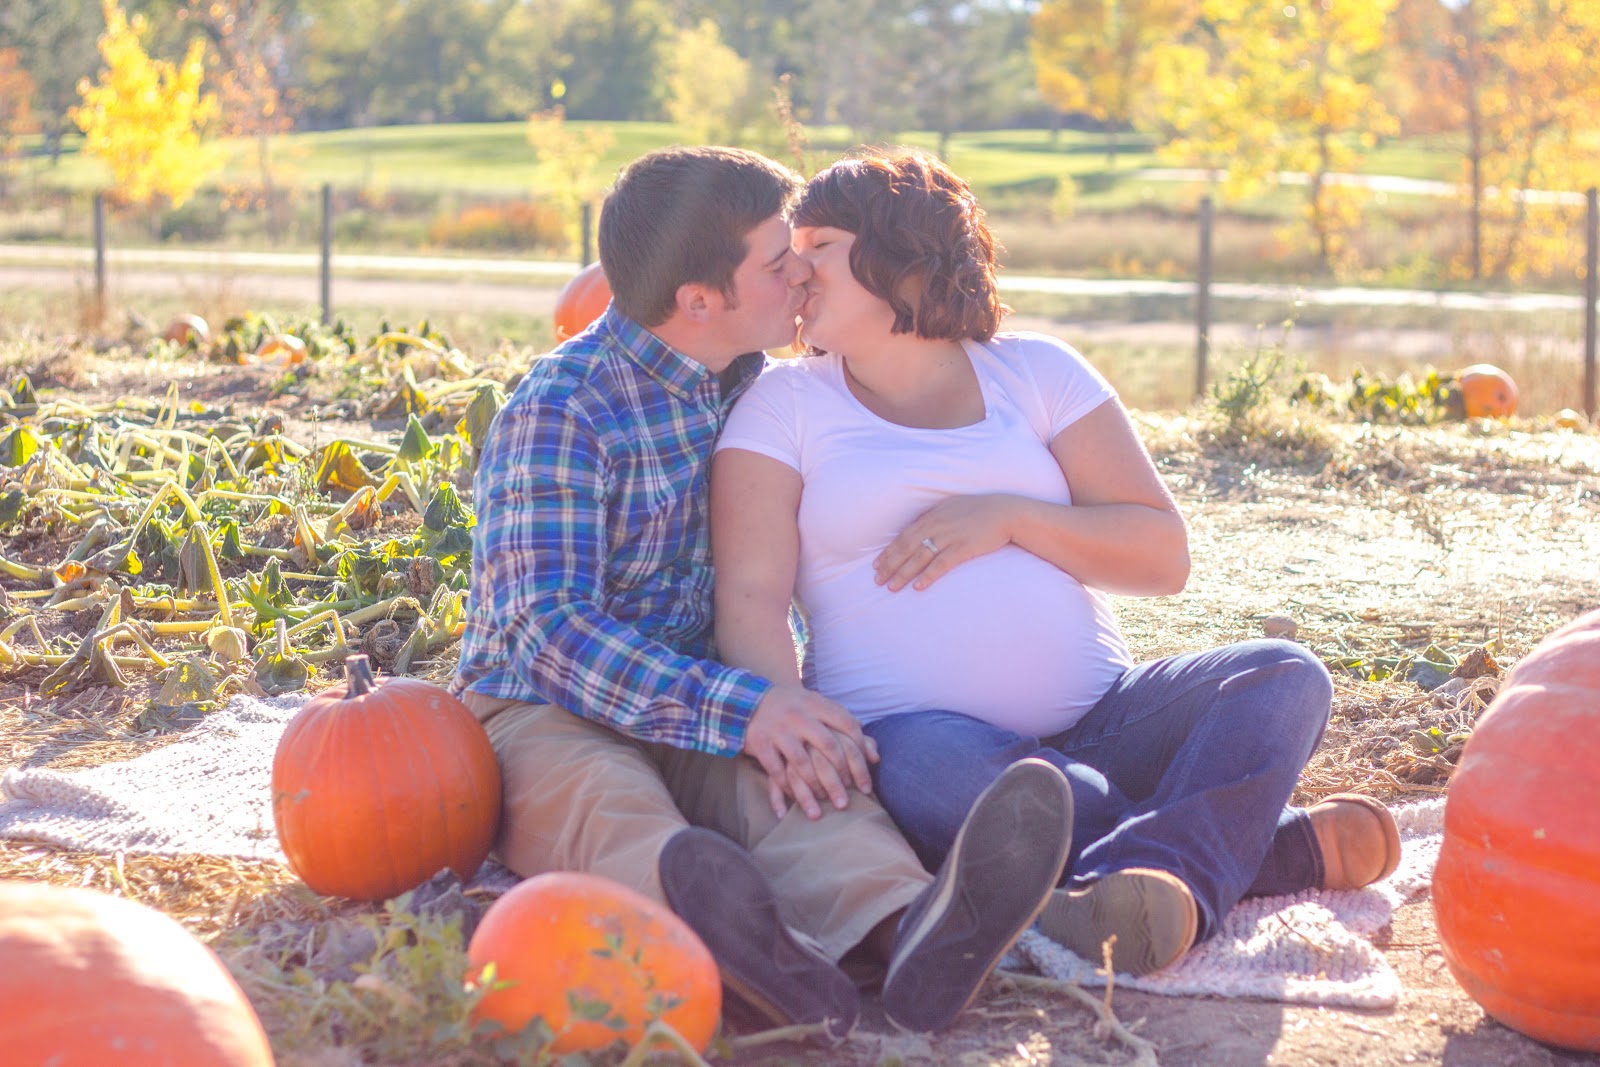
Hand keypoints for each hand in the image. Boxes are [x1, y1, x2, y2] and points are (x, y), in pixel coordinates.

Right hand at [743, 685, 877, 819]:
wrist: (746, 699)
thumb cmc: (791, 706)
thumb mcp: (817, 707)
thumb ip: (845, 725)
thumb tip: (875, 754)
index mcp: (816, 704)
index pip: (848, 725)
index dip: (861, 750)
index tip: (868, 773)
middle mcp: (800, 716)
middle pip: (830, 748)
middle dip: (842, 776)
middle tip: (849, 799)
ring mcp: (779, 729)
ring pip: (802, 764)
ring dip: (814, 789)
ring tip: (822, 809)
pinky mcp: (760, 743)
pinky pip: (776, 772)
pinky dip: (784, 791)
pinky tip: (790, 806)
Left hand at [874, 494, 1016, 591]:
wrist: (1006, 512)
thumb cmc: (980, 511)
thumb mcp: (953, 508)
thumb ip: (935, 519)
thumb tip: (920, 530)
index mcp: (933, 516)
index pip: (904, 536)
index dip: (889, 551)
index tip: (877, 565)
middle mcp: (937, 525)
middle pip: (907, 547)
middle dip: (890, 564)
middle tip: (877, 580)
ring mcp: (950, 536)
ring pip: (920, 557)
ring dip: (904, 573)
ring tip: (891, 587)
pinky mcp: (964, 548)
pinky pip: (941, 564)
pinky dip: (928, 575)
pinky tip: (918, 587)